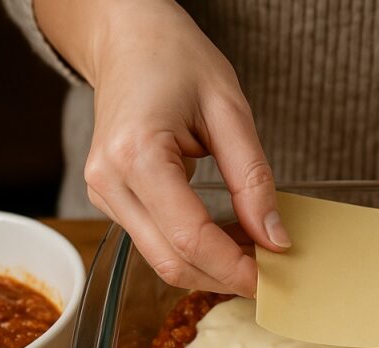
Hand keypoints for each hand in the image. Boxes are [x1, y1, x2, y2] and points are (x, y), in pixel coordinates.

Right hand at [37, 0, 289, 295]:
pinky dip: (194, 250)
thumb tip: (274, 237)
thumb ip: (253, 178)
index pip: (190, 236)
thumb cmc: (176, 59)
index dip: (235, 267)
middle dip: (225, 277)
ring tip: (255, 252)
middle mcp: (110, 181)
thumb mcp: (230, 110)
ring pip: (162, 258)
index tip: (274, 277)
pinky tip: (228, 237)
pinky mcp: (110, 198)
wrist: (127, 39)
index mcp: (137, 155)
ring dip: (211, 267)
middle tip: (273, 274)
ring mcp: (103, 193)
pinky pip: (155, 241)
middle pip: (172, 260)